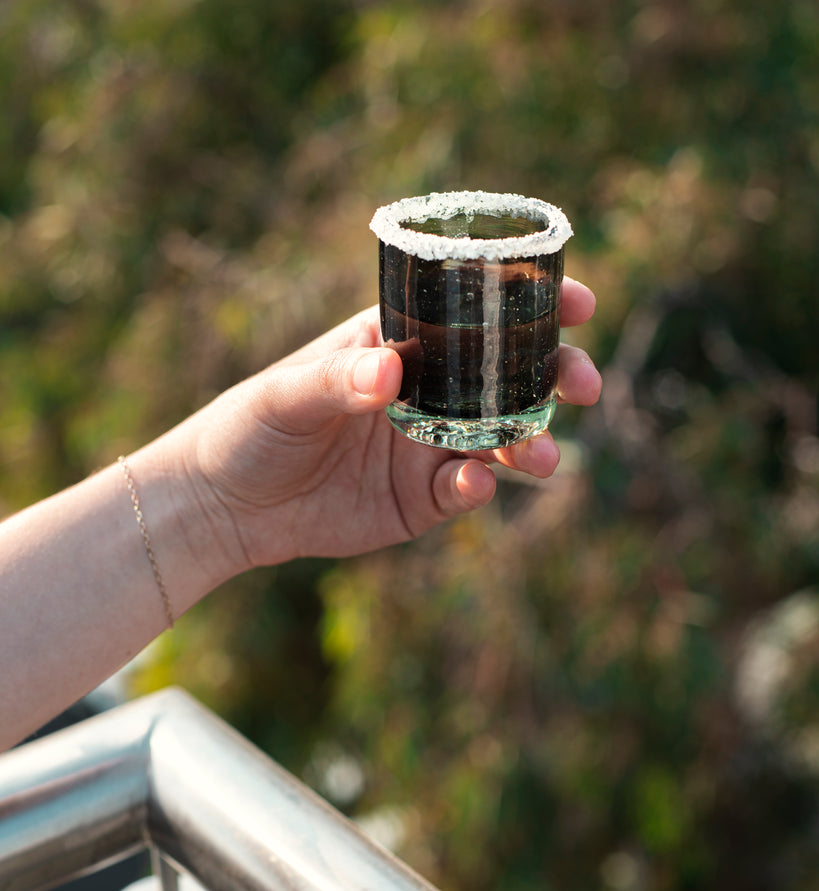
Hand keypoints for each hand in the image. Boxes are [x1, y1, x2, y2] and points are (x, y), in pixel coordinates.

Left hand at [188, 278, 599, 569]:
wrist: (228, 506)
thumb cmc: (250, 428)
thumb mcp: (285, 395)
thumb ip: (336, 383)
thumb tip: (389, 372)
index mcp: (399, 345)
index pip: (472, 317)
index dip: (529, 307)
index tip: (578, 303)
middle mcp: (425, 393)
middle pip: (506, 378)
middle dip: (553, 377)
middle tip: (582, 384)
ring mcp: (428, 447)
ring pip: (500, 439)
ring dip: (531, 444)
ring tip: (543, 459)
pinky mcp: (420, 499)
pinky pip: (465, 490)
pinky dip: (478, 488)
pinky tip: (475, 484)